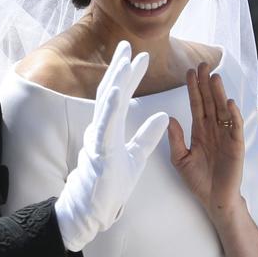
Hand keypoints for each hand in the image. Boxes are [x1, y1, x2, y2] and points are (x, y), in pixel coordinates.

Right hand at [55, 41, 169, 251]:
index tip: (140, 57)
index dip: (129, 76)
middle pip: (110, 93)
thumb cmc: (110, 186)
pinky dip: (111, 106)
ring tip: (124, 60)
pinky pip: (106, 126)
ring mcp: (98, 139)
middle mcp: (101, 130)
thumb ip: (147, 136)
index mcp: (109, 130)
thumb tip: (164, 116)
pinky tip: (117, 89)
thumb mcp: (136, 157)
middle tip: (127, 45)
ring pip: (106, 104)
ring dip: (116, 80)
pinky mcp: (99, 152)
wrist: (93, 211)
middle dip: (119, 68)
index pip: (120, 97)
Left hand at [168, 62, 244, 222]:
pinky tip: (229, 102)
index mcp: (199, 131)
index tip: (189, 71)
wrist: (214, 200)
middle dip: (206, 83)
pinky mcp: (236, 146)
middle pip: (210, 102)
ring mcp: (226, 136)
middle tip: (203, 64)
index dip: (193, 88)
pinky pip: (235, 127)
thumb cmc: (198, 180)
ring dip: (219, 93)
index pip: (196, 104)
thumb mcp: (180, 159)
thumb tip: (170, 118)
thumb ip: (175, 140)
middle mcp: (213, 130)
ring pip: (222, 110)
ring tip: (214, 77)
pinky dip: (233, 115)